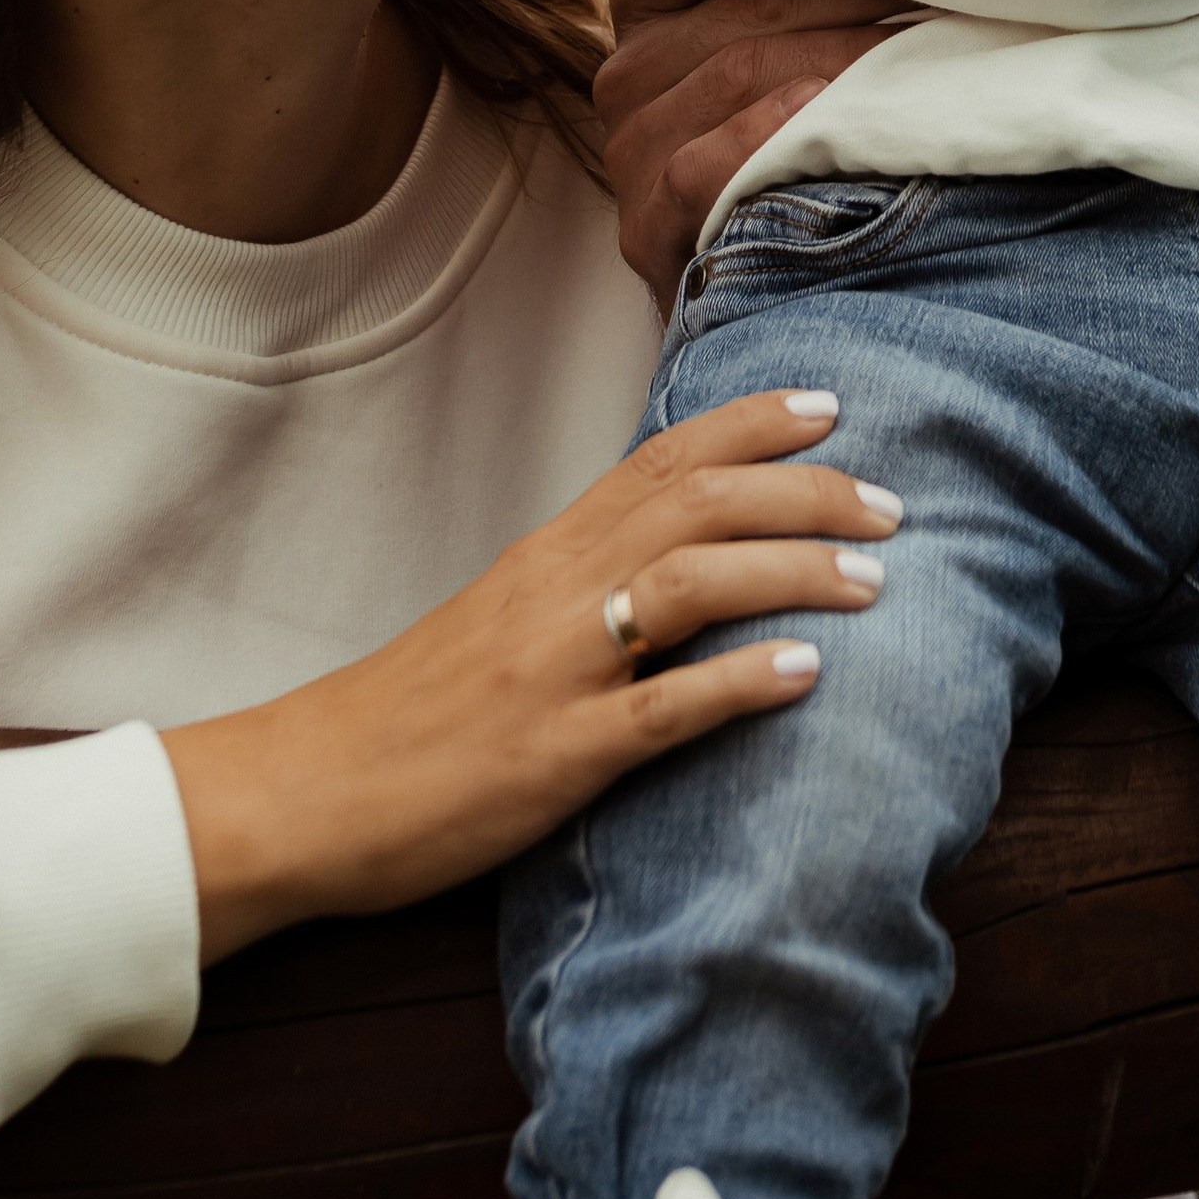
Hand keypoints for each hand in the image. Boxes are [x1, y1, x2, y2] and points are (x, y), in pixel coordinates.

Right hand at [162, 391, 901, 960]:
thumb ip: (585, 575)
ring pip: (689, 586)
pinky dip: (738, 683)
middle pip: (697, 504)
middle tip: (892, 506)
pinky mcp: (552, 756)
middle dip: (807, 494)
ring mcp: (555, 672)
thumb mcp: (503, 617)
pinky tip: (805, 675)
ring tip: (875, 581)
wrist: (306, 792)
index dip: (753, 424)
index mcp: (548, 554)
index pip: (663, 459)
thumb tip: (677, 549)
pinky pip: (658, 711)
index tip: (832, 407)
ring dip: (791, 572)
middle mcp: (556, 592)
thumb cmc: (414, 710)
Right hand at [597, 0, 900, 299]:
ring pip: (743, 75)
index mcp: (646, 12)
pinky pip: (703, 164)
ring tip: (931, 44)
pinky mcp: (646, 227)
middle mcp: (626, 74)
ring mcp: (630, 152)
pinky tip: (821, 115)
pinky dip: (763, 135)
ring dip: (846, 57)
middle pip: (753, 9)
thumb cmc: (782, 144)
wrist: (765, 297)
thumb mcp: (769, 45)